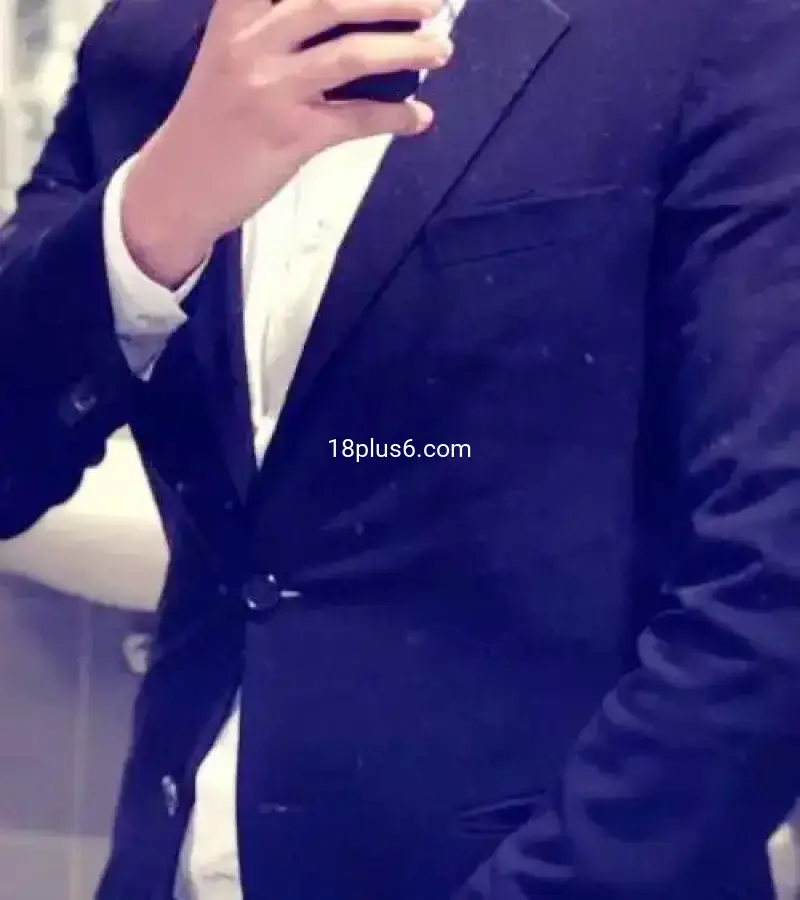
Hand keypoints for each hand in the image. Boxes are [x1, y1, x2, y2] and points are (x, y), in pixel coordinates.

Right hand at [121, 0, 451, 285]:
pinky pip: (354, 119)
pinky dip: (394, 116)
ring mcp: (270, 91)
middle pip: (331, 0)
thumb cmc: (212, 120)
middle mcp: (251, 44)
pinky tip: (419, 117)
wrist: (178, 185)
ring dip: (405, 50)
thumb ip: (270, 25)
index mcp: (236, 15)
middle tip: (435, 0)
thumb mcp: (227, 54)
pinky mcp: (288, 137)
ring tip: (442, 51)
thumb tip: (348, 19)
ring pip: (350, 56)